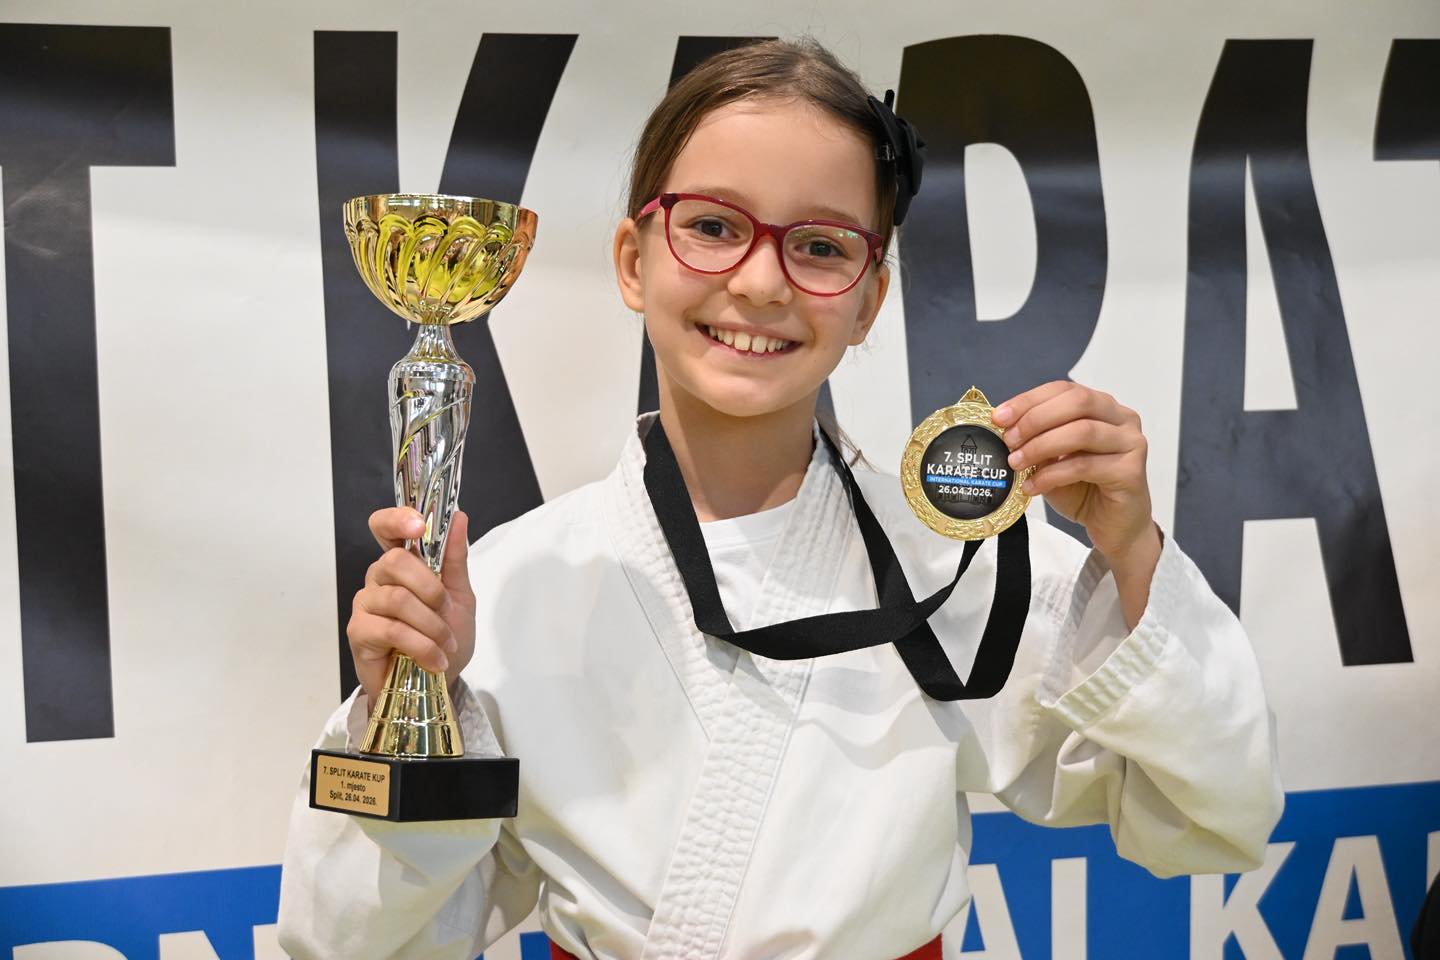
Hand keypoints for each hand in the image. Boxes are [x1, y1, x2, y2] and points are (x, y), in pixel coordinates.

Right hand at [346, 508, 476, 704]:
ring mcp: (366, 603)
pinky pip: (391, 629)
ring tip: (445, 644)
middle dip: (431, 590)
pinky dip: (421, 646)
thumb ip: (455, 559)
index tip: (418, 526)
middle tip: (447, 612)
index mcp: (403, 563)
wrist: (437, 681)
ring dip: (431, 625)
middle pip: (396, 562)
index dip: (397, 519)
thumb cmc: (445, 637)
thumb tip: (458, 516)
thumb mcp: (460, 597)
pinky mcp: (359, 631)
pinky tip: (434, 659)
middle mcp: (379, 577)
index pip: (385, 527)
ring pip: (398, 599)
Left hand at [993, 381, 1160, 578]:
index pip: (1064, 390)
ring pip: (1082, 432)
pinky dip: (1051, 475)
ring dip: (1041, 446)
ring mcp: (1131, 443)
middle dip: (1035, 419)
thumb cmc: (1086, 490)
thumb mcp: (1053, 459)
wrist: (1114, 527)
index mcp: (1103, 407)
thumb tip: (1005, 427)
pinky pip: (1084, 466)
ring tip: (1016, 463)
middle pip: (1077, 402)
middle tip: (1009, 440)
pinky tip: (1032, 486)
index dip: (1029, 400)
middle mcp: (1122, 419)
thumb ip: (1037, 440)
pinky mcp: (1131, 471)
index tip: (1000, 417)